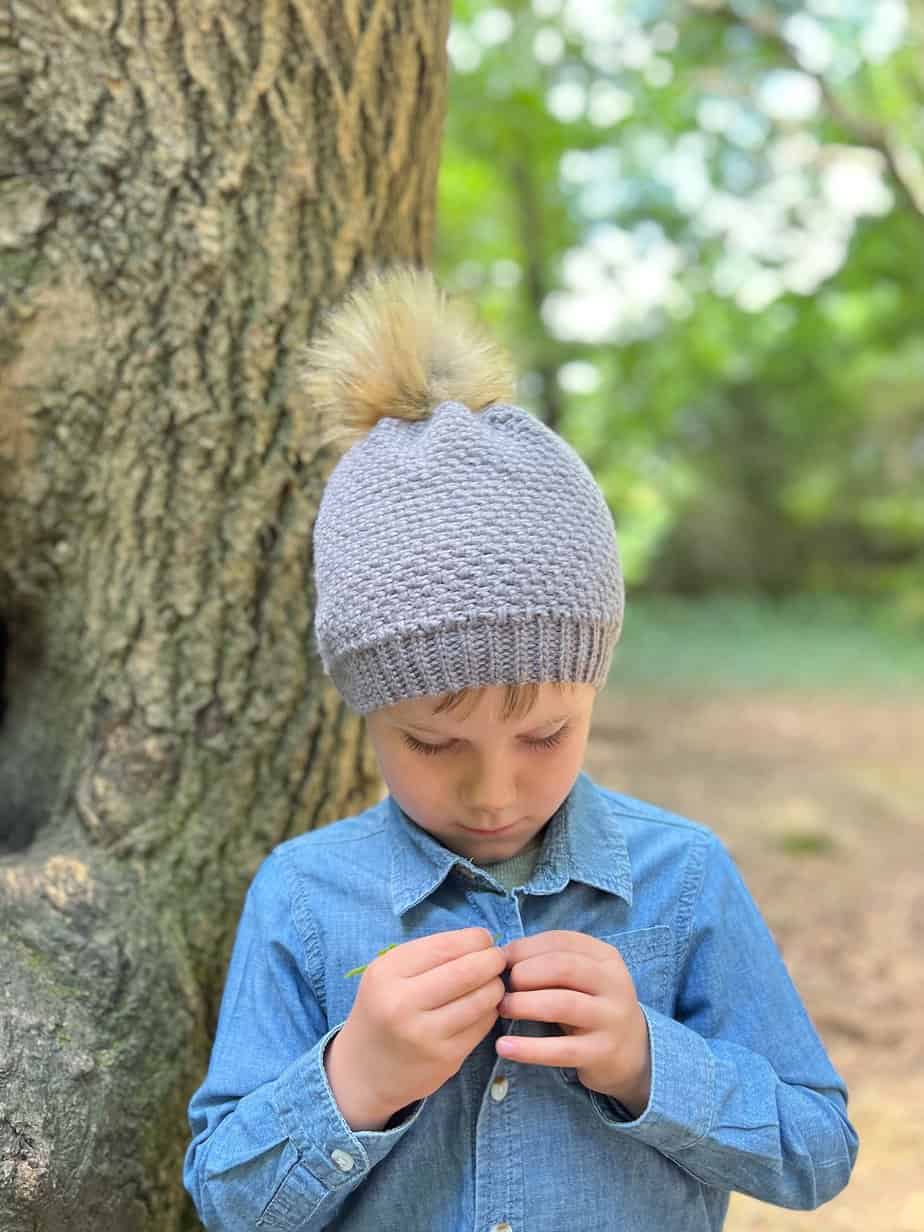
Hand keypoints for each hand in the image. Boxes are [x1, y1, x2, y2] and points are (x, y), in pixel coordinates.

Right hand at [326, 927, 505, 1129]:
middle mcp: (402, 1004)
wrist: (363, 1071)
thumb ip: (428, 955)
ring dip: (496, 986)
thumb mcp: (389, 974)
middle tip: (498, 959)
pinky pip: (482, 1025)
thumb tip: (480, 942)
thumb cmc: (382, 1010)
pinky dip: (490, 1011)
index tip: (484, 940)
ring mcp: (425, 1035)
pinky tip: (483, 1008)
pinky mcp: (445, 1058)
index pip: (445, 946)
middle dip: (492, 959)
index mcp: (387, 974)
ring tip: (493, 983)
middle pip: (467, 971)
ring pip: (481, 999)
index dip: (475, 939)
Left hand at [496, 930, 650, 1116]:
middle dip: (525, 973)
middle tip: (504, 986)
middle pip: (563, 967)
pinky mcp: (602, 1052)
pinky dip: (528, 1049)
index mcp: (606, 957)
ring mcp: (611, 1018)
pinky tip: (504, 1046)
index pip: (562, 940)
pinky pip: (561, 1050)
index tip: (502, 959)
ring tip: (502, 1009)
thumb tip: (503, 956)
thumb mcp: (581, 977)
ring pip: (562, 1004)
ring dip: (524, 1004)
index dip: (526, 947)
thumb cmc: (592, 1005)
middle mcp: (614, 983)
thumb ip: (550, 962)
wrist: (632, 1052)